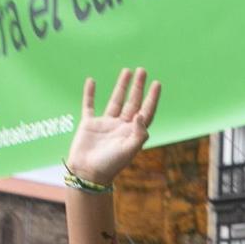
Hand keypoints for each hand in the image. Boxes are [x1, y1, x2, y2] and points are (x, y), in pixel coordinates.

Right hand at [66, 68, 160, 185]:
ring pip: (115, 101)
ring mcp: (105, 124)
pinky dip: (90, 93)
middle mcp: (121, 126)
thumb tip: (141, 113)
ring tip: (126, 71)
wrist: (88, 173)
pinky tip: (92, 81)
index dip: (152, 98)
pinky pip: (89, 105)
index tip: (156, 83)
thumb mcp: (128, 150)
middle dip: (138, 87)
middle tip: (142, 70)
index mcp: (132, 133)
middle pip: (132, 102)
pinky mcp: (89, 124)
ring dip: (121, 86)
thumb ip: (138, 133)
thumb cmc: (110, 165)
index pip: (145, 112)